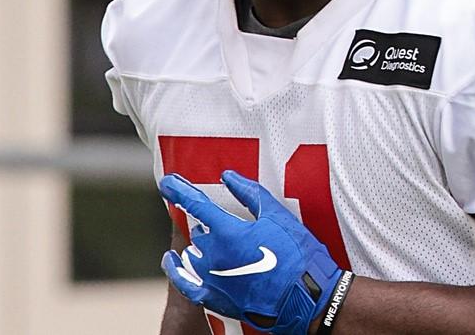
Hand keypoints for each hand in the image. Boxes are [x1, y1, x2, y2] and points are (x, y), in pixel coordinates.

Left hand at [159, 170, 342, 334]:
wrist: (307, 297)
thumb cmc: (297, 253)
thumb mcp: (277, 215)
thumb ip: (249, 193)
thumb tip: (228, 176)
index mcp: (229, 231)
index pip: (195, 204)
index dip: (179, 190)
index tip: (167, 182)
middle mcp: (214, 255)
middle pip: (199, 231)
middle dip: (208, 224)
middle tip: (230, 225)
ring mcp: (212, 279)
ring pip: (195, 254)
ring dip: (203, 245)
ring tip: (220, 242)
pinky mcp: (215, 299)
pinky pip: (186, 284)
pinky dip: (176, 271)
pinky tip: (172, 261)